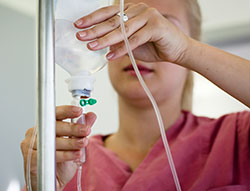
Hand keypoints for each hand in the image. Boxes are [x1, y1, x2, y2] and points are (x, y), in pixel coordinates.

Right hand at [20, 105, 96, 190]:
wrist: (53, 182)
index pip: (54, 114)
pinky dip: (65, 155)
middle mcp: (35, 133)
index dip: (66, 111)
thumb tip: (91, 115)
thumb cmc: (61, 162)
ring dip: (71, 142)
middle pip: (54, 126)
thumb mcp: (75, 143)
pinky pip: (49, 155)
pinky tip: (75, 155)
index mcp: (45, 126)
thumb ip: (82, 129)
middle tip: (86, 130)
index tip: (79, 110)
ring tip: (83, 143)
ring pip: (52, 141)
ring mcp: (29, 145)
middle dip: (73, 128)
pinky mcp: (30, 158)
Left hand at [74, 3, 189, 63]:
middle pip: (113, 20)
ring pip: (122, 29)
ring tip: (92, 46)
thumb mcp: (132, 44)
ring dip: (106, 39)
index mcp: (132, 11)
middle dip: (95, 29)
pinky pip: (135, 39)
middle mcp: (139, 10)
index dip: (93, 19)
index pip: (109, 13)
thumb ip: (119, 42)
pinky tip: (110, 56)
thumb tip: (102, 46)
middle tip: (81, 36)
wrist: (177, 50)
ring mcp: (148, 16)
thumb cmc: (155, 45)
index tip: (79, 25)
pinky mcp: (156, 26)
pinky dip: (122, 48)